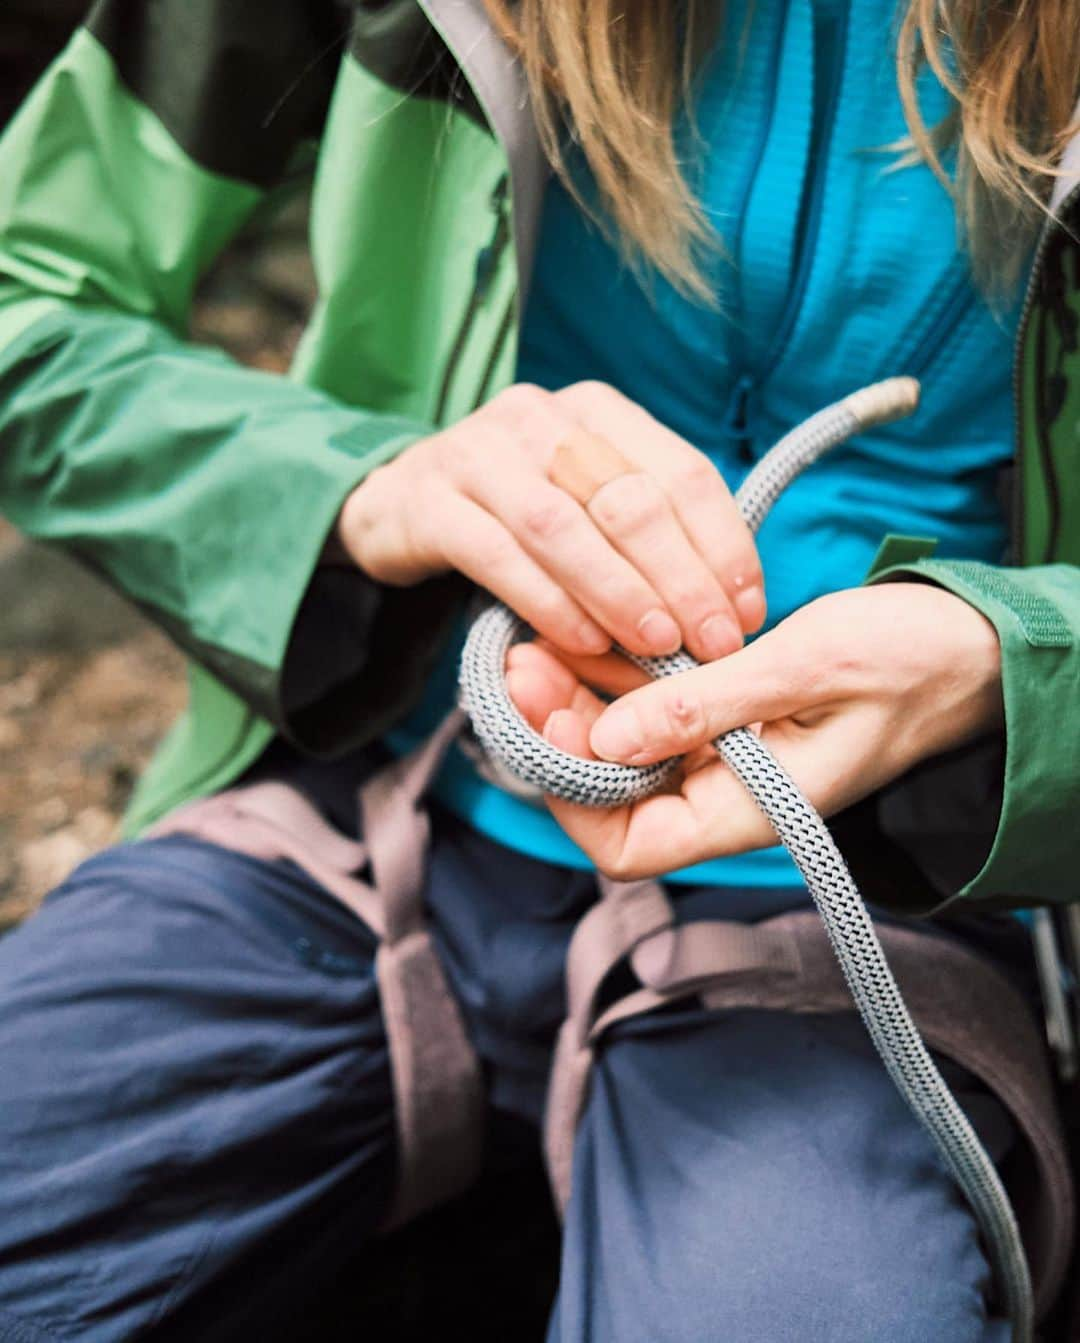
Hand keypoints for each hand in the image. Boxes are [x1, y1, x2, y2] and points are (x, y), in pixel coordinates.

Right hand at [336, 382, 763, 660]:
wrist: (396, 504)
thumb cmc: (516, 513)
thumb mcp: (587, 503)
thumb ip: (649, 535)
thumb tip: (732, 605)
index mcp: (598, 412)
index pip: (682, 472)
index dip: (724, 546)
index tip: (746, 613)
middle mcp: (541, 418)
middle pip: (629, 499)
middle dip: (683, 578)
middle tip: (713, 643)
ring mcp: (479, 454)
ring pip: (564, 527)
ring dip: (620, 593)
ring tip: (659, 646)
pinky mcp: (430, 502)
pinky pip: (499, 556)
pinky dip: (549, 603)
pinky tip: (586, 643)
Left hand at [507, 583, 1003, 878]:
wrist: (964, 646)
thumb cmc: (905, 663)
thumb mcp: (804, 673)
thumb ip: (707, 708)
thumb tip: (607, 742)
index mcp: (749, 807)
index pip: (631, 846)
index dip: (572, 799)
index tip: (542, 724)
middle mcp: (726, 790)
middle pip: (612, 789)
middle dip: (558, 730)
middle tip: (520, 661)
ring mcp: (724, 753)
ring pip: (625, 742)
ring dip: (579, 693)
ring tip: (535, 637)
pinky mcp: (726, 713)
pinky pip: (654, 704)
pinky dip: (617, 671)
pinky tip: (585, 627)